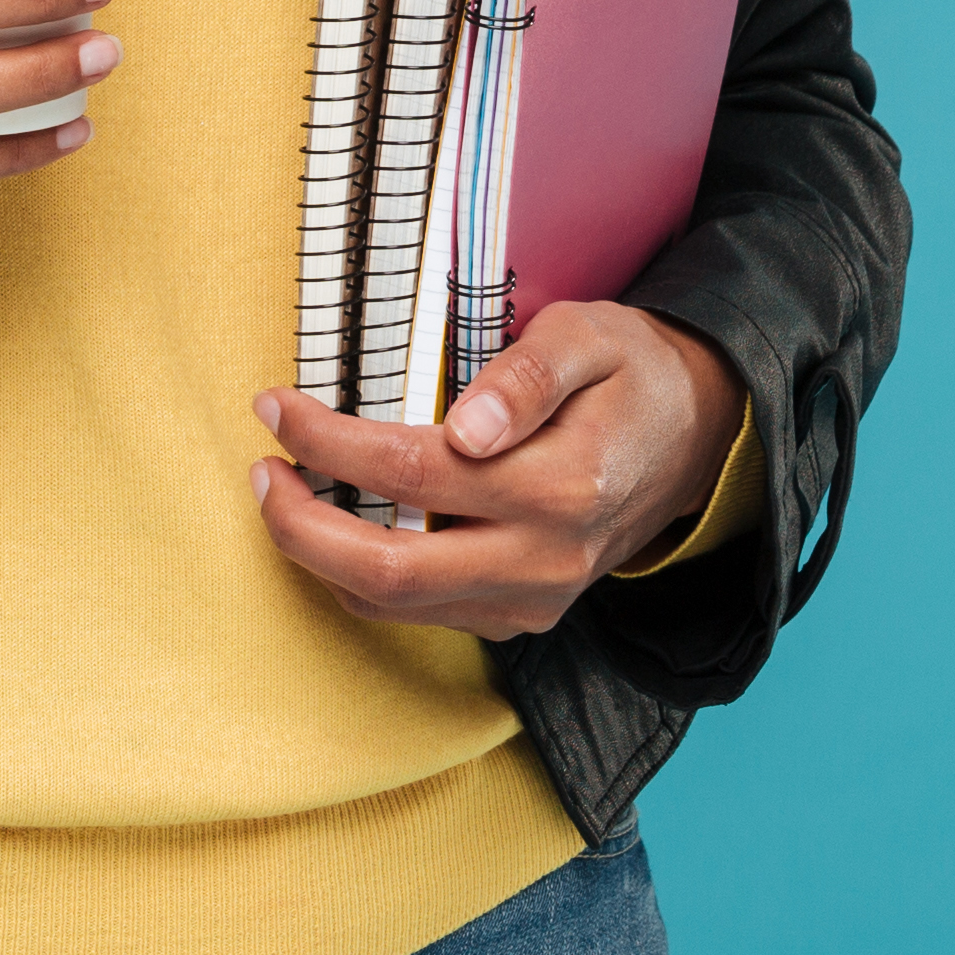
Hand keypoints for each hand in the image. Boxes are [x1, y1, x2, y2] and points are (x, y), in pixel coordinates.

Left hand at [245, 303, 745, 640]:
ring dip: (321, 558)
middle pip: (390, 571)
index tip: (275, 405)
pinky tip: (339, 527)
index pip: (412, 472)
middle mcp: (546, 559)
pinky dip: (363, 578)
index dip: (328, 442)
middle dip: (300, 527)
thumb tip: (465, 428)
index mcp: (564, 484)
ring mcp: (535, 599)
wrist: (696, 439)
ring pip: (397, 605)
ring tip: (283, 493)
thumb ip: (526, 376)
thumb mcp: (589, 337)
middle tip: (259, 472)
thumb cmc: (630, 374)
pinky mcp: (522, 617)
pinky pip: (422, 614)